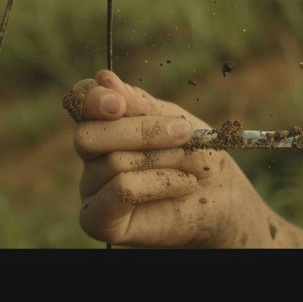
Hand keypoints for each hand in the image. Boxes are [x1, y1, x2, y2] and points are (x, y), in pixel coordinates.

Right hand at [67, 69, 269, 246]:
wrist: (223, 196)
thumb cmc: (197, 154)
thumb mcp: (175, 121)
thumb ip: (140, 106)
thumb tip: (103, 80)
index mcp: (105, 124)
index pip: (80, 102)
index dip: (90, 99)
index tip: (119, 102)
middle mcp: (91, 157)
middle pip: (88, 135)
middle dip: (141, 132)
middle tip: (184, 132)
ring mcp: (92, 190)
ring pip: (113, 163)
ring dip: (163, 159)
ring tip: (189, 165)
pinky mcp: (99, 221)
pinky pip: (121, 190)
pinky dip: (161, 183)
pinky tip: (185, 184)